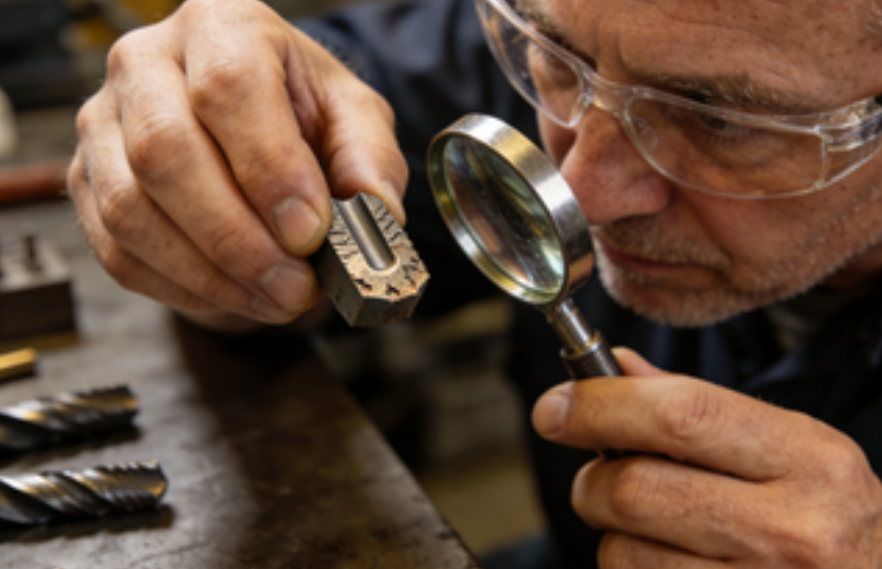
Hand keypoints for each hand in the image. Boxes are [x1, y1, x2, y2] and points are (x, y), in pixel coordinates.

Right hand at [68, 0, 406, 324]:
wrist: (248, 124)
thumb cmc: (300, 112)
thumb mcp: (353, 117)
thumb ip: (370, 157)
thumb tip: (375, 213)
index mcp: (222, 25)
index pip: (230, 87)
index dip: (270, 168)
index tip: (310, 232)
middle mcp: (145, 63)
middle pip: (165, 151)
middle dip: (237, 238)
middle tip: (295, 287)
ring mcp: (103, 123)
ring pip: (130, 210)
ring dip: (210, 274)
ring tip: (275, 300)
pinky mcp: (87, 180)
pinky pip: (118, 250)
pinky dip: (181, 288)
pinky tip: (235, 295)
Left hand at [532, 348, 881, 567]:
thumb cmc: (824, 512)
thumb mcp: (789, 446)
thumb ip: (695, 405)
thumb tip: (611, 370)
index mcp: (808, 458)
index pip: (679, 415)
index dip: (600, 406)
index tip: (555, 407)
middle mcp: (793, 528)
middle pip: (634, 490)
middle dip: (592, 478)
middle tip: (599, 473)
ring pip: (622, 553)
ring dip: (612, 534)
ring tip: (651, 526)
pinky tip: (670, 560)